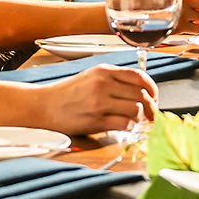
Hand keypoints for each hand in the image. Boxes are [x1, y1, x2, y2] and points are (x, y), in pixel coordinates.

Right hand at [38, 66, 158, 135]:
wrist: (44, 106)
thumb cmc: (67, 94)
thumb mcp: (91, 77)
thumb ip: (114, 80)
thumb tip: (141, 91)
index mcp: (104, 71)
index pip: (139, 76)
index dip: (153, 88)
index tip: (154, 97)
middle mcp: (103, 84)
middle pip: (142, 94)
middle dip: (151, 106)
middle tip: (150, 113)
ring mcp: (99, 102)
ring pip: (136, 109)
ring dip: (140, 118)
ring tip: (136, 120)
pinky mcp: (96, 120)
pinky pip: (124, 123)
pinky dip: (129, 127)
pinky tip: (124, 126)